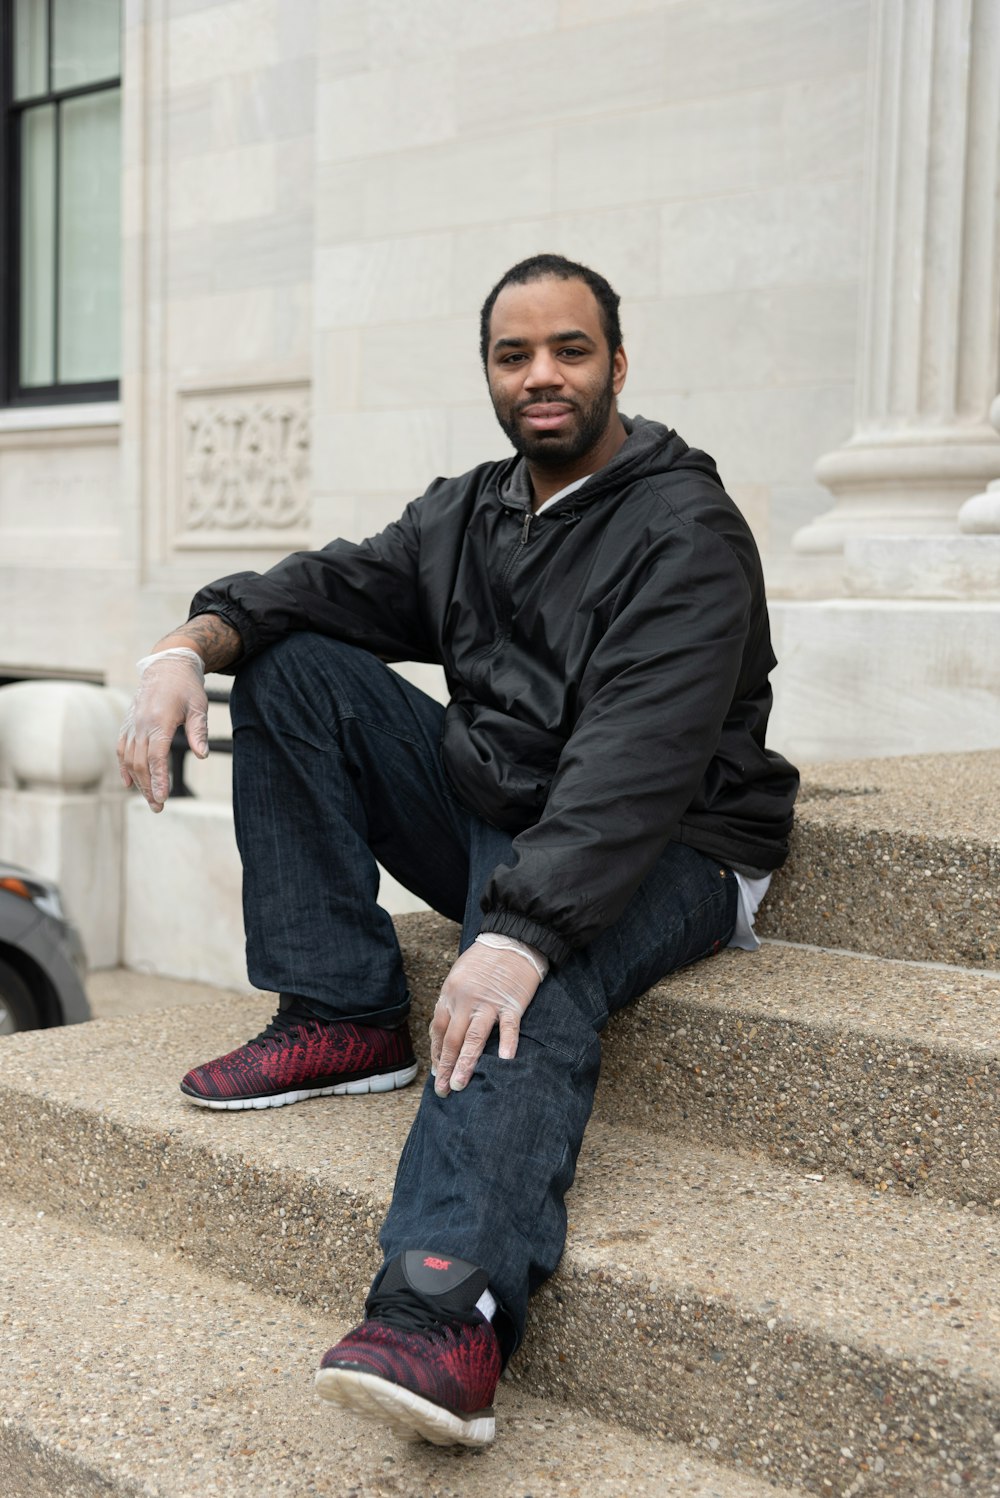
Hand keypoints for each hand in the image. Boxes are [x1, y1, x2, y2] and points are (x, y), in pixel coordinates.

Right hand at [118, 650, 207, 811]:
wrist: (166, 666)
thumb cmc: (187, 687)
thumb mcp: (199, 706)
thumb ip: (199, 732)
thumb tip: (202, 755)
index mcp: (159, 721)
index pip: (157, 756)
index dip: (159, 778)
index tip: (162, 798)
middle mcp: (141, 725)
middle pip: (142, 763)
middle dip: (148, 787)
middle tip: (158, 808)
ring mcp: (132, 725)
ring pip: (130, 759)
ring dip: (138, 782)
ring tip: (149, 800)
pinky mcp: (128, 725)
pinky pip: (122, 750)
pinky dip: (124, 767)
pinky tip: (129, 783)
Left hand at [429, 943, 541, 1097]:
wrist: (512, 938)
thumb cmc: (485, 959)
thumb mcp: (459, 976)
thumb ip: (452, 1002)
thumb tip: (445, 1031)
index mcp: (450, 993)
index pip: (438, 1029)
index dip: (437, 1053)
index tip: (437, 1072)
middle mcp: (465, 999)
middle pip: (452, 1038)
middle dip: (446, 1066)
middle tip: (443, 1089)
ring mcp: (489, 1002)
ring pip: (473, 1037)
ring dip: (465, 1063)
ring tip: (460, 1084)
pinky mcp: (512, 1002)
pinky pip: (508, 1025)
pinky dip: (506, 1041)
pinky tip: (504, 1059)